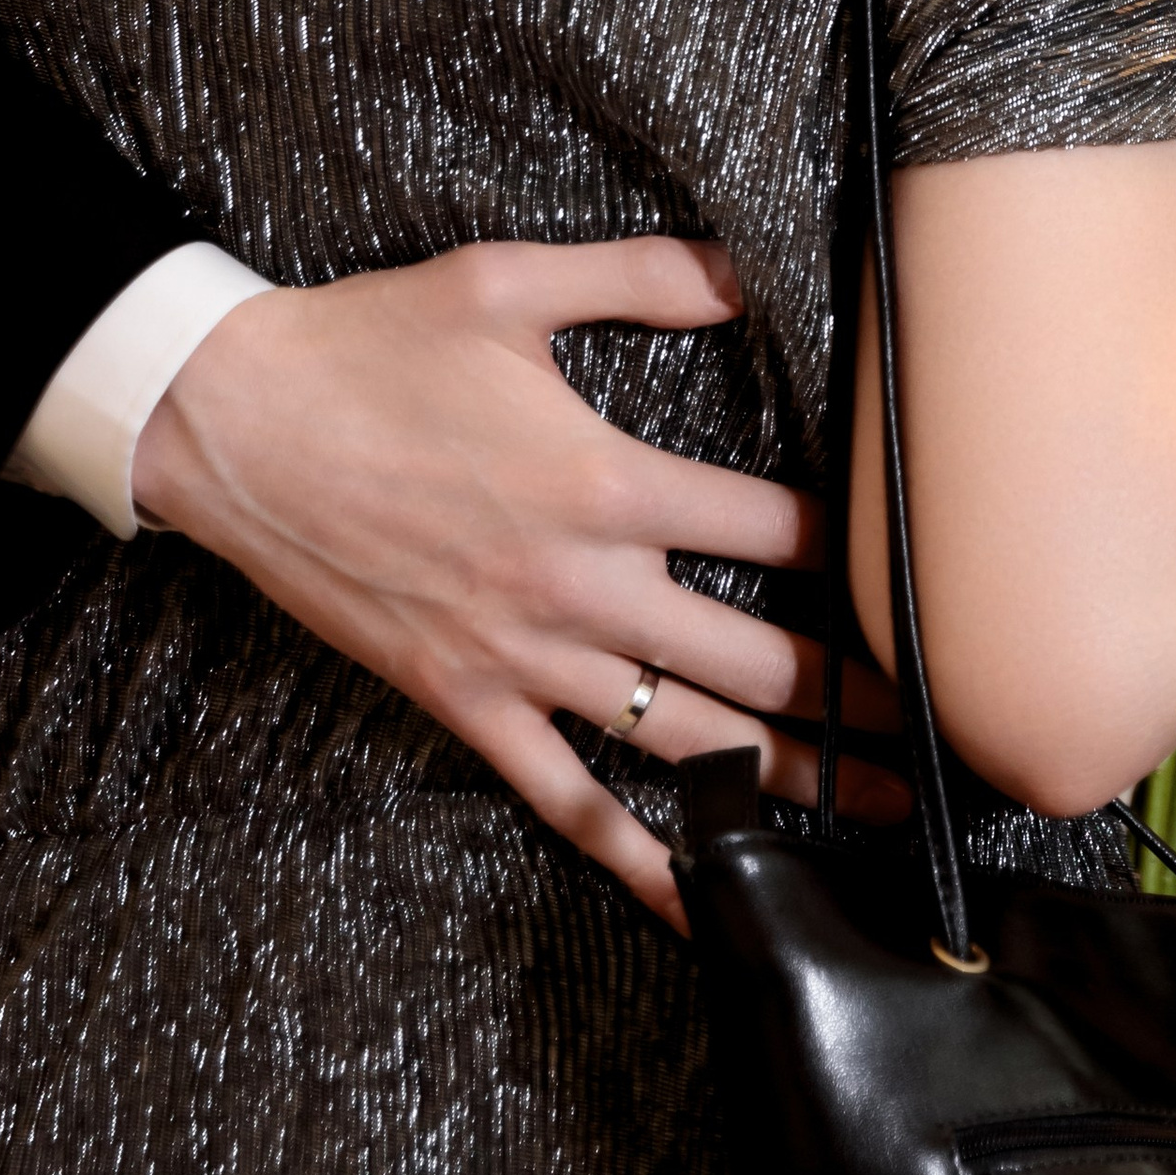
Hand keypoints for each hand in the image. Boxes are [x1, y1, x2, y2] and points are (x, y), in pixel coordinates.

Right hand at [132, 238, 904, 930]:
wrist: (228, 425)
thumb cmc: (371, 346)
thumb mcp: (513, 283)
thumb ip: (646, 276)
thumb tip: (749, 270)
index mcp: (604, 481)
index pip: (773, 531)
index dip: (862, 555)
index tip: (933, 578)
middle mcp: (577, 586)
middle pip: (754, 661)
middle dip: (859, 699)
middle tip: (947, 735)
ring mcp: (521, 659)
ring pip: (684, 743)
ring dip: (790, 785)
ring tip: (878, 815)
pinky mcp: (466, 704)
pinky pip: (568, 801)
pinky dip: (640, 859)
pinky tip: (706, 904)